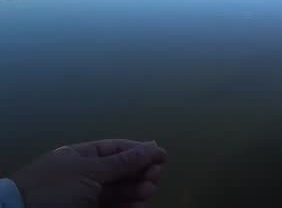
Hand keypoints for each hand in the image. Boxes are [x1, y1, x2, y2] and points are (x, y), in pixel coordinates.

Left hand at [11, 139, 166, 207]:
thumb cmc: (54, 188)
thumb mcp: (90, 171)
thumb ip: (123, 162)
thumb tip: (152, 146)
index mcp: (80, 156)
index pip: (116, 149)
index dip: (139, 151)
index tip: (162, 156)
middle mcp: (85, 175)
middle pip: (121, 171)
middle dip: (140, 172)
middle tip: (155, 176)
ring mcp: (87, 198)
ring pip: (121, 191)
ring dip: (138, 190)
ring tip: (149, 191)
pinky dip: (131, 206)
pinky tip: (141, 205)